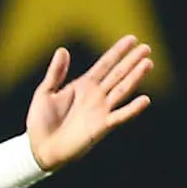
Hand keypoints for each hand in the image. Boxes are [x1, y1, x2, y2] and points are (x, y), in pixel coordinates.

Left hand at [25, 35, 155, 171]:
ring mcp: (100, 111)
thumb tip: (62, 50)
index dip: (118, 52)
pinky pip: (120, 116)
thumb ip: (55, 73)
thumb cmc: (40, 122)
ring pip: (122, 90)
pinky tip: (145, 99)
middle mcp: (96, 96)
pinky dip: (132, 109)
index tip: (132, 39)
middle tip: (147, 48)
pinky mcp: (101, 127)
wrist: (39, 149)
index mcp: (83, 85)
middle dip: (132, 61)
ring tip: (148, 63)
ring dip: (135, 77)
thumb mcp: (45, 92)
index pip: (105, 64)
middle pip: (118, 74)